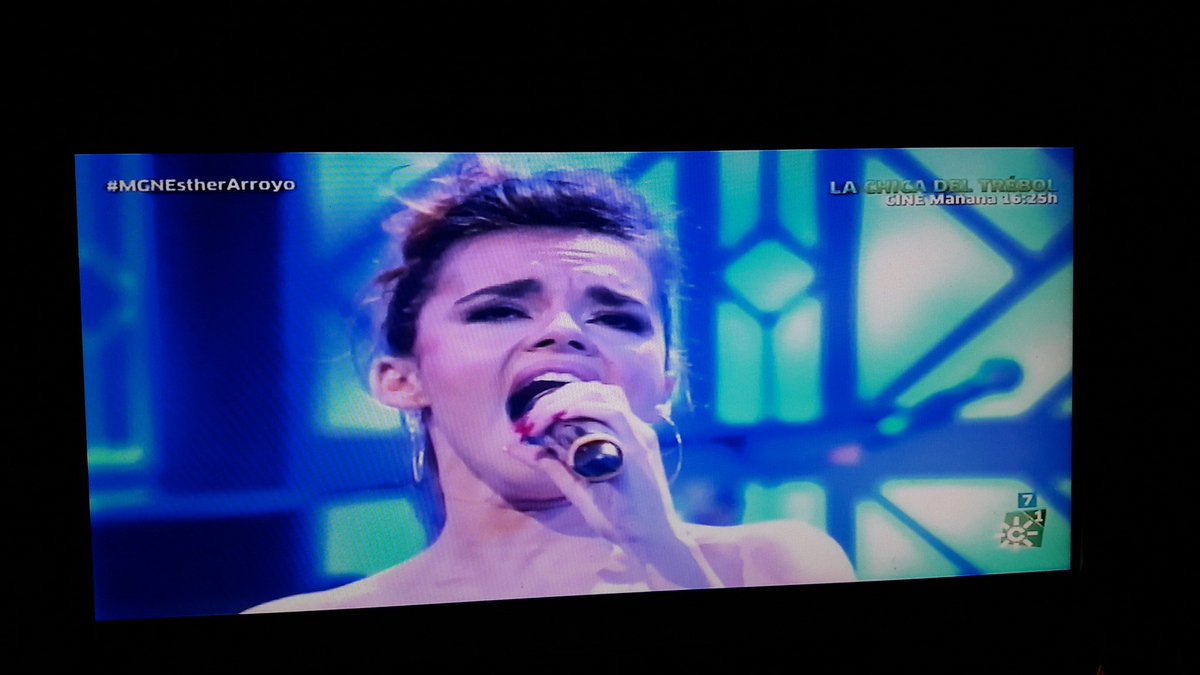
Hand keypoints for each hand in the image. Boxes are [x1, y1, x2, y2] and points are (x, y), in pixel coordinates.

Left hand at [505, 382, 722, 588]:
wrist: (650, 539)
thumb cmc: (618, 516)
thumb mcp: (576, 485)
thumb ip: (550, 464)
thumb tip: (514, 447)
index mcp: (621, 434)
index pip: (591, 399)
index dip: (558, 402)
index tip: (530, 423)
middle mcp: (632, 428)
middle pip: (594, 390)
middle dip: (557, 398)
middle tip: (531, 421)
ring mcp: (637, 435)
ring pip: (601, 395)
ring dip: (567, 400)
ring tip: (542, 417)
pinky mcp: (639, 446)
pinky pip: (613, 413)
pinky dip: (585, 408)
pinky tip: (563, 415)